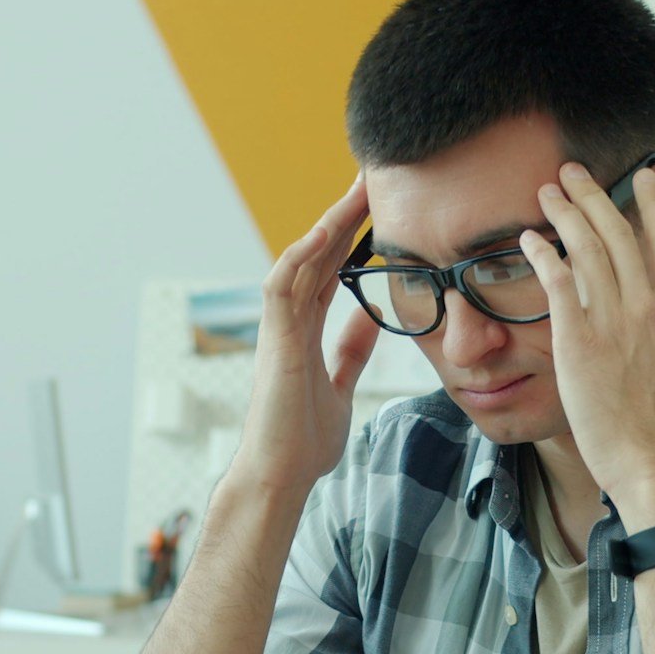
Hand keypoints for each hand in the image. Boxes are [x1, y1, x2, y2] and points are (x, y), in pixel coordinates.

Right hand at [226, 179, 382, 494]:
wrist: (281, 475)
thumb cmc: (304, 440)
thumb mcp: (340, 385)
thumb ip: (350, 352)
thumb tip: (370, 323)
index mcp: (305, 330)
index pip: (331, 270)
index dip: (353, 236)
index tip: (380, 207)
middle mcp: (289, 321)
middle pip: (318, 254)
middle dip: (345, 215)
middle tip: (374, 177)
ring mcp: (279, 328)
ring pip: (301, 260)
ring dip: (328, 223)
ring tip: (357, 189)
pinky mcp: (274, 341)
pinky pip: (282, 287)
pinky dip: (300, 257)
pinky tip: (324, 231)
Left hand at [523, 161, 654, 523]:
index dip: (650, 203)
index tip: (641, 175)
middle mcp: (647, 306)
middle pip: (619, 233)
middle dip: (594, 195)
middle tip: (572, 170)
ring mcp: (613, 322)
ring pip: (588, 249)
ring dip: (566, 214)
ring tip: (547, 191)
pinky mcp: (579, 343)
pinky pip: (559, 284)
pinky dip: (544, 256)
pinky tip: (529, 239)